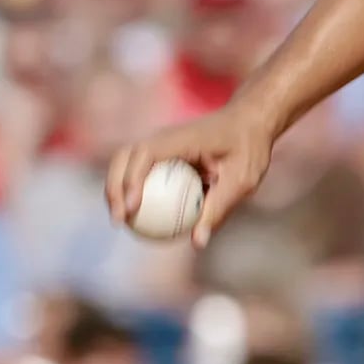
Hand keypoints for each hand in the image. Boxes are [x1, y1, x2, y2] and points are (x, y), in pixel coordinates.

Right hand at [105, 102, 276, 247]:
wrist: (250, 121)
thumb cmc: (249, 147)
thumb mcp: (242, 179)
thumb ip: (219, 208)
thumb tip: (197, 243)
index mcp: (183, 138)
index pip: (147, 154)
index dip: (132, 179)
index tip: (132, 208)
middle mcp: (165, 136)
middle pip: (124, 156)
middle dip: (113, 187)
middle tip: (119, 221)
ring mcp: (160, 142)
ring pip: (125, 161)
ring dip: (116, 189)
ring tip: (121, 222)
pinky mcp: (161, 151)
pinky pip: (138, 169)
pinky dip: (130, 189)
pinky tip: (136, 217)